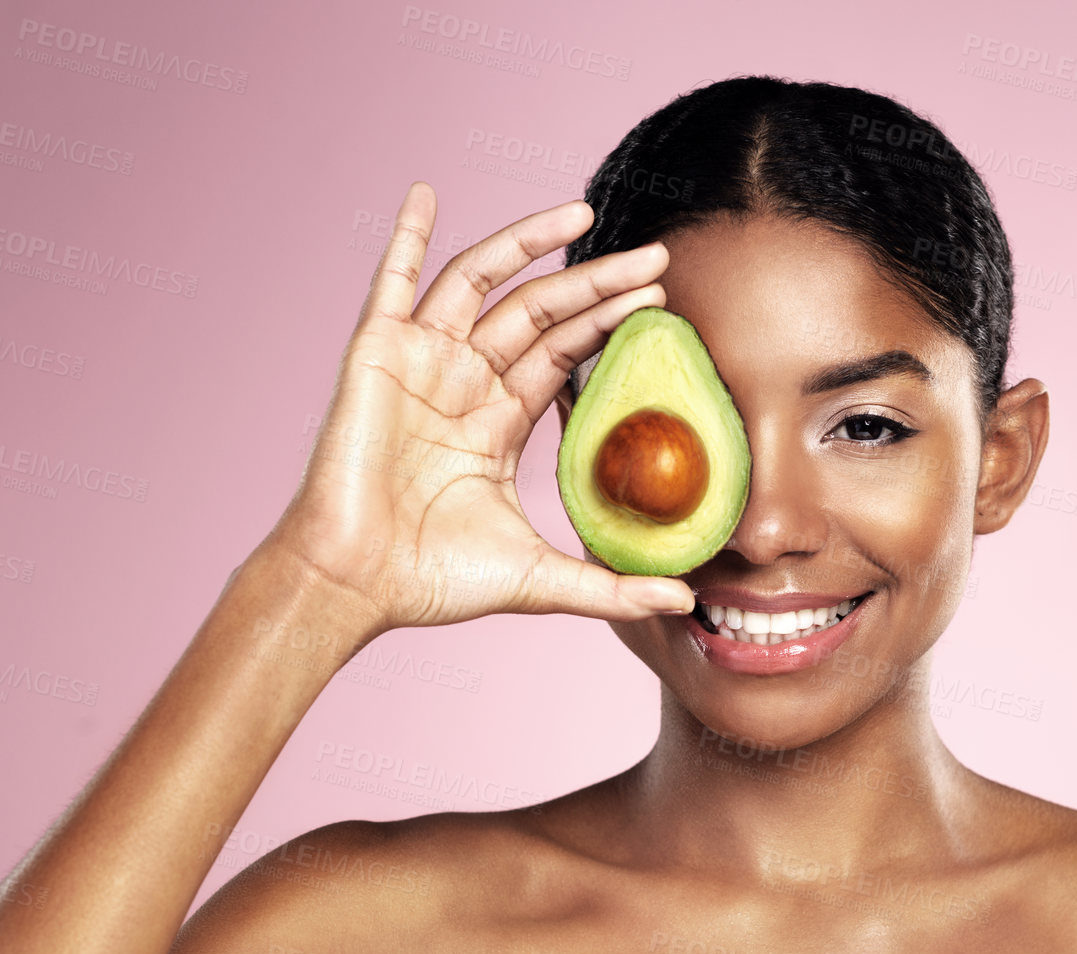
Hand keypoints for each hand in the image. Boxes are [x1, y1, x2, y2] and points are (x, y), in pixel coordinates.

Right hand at [263, 182, 695, 633]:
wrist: (356, 582)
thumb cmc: (433, 580)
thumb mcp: (540, 579)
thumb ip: (611, 587)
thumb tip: (685, 602)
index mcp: (498, 422)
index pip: (563, 354)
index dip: (607, 323)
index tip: (658, 300)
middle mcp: (463, 383)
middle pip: (538, 311)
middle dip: (595, 282)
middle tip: (655, 257)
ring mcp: (421, 363)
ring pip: (481, 282)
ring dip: (528, 243)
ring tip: (583, 213)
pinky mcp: (376, 354)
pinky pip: (391, 282)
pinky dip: (406, 237)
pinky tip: (425, 193)